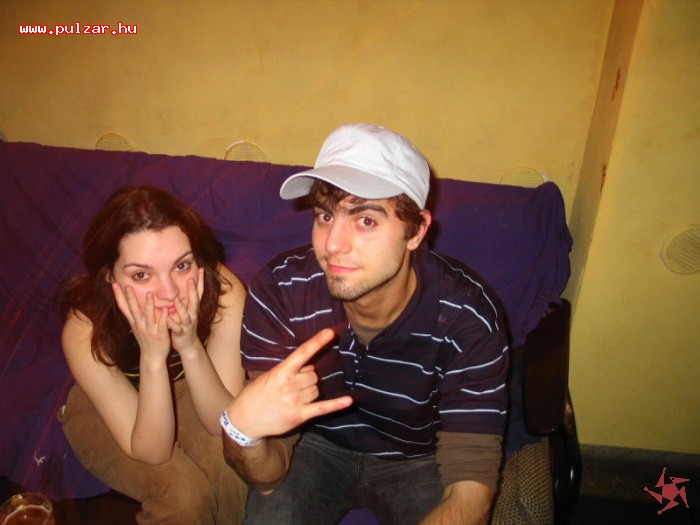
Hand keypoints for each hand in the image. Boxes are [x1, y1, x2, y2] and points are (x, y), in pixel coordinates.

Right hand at [113, 282, 170, 360]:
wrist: (152, 356)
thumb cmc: (145, 338)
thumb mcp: (136, 325)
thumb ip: (134, 314)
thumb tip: (129, 301)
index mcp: (134, 321)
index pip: (123, 306)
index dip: (118, 295)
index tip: (113, 283)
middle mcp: (139, 324)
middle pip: (133, 309)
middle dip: (130, 297)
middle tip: (127, 285)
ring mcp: (149, 329)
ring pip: (148, 316)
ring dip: (148, 305)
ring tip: (149, 293)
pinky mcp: (160, 334)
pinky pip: (162, 324)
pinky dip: (163, 317)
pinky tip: (165, 309)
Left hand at [167, 268, 203, 354]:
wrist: (188, 344)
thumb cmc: (185, 324)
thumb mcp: (188, 310)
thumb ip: (187, 299)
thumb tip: (187, 285)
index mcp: (193, 308)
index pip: (198, 292)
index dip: (200, 281)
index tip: (201, 269)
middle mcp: (192, 314)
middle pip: (194, 301)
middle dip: (192, 290)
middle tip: (190, 279)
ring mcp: (188, 324)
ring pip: (186, 315)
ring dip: (181, 307)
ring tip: (176, 299)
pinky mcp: (181, 333)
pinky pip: (177, 328)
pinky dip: (173, 324)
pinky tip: (168, 320)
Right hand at [226, 329, 353, 438]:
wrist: (242, 420)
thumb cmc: (255, 395)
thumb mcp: (268, 376)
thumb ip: (288, 370)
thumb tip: (310, 367)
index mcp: (280, 372)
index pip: (302, 353)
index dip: (317, 342)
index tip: (330, 332)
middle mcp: (289, 385)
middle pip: (313, 375)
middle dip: (307, 378)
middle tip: (292, 386)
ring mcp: (294, 401)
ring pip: (316, 389)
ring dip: (310, 391)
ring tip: (293, 398)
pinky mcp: (299, 416)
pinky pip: (322, 408)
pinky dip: (337, 404)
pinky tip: (349, 400)